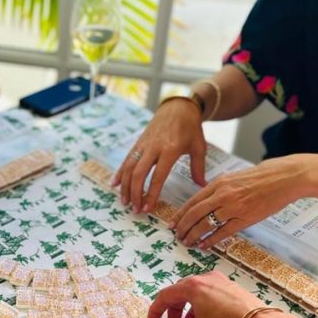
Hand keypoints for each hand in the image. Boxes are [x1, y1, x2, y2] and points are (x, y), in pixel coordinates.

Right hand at [112, 98, 206, 213]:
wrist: (178, 107)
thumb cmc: (191, 128)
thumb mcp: (199, 147)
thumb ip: (198, 168)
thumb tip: (203, 186)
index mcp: (170, 150)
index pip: (157, 177)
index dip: (151, 194)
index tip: (148, 208)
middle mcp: (153, 147)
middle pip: (138, 174)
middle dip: (135, 194)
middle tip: (135, 210)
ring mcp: (143, 145)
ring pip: (129, 168)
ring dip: (125, 187)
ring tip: (125, 202)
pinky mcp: (138, 143)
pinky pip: (126, 160)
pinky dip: (119, 173)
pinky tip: (115, 185)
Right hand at [147, 271, 263, 317]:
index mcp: (192, 286)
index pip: (166, 295)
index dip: (156, 309)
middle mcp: (204, 278)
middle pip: (180, 292)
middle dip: (173, 310)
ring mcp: (219, 281)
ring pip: (196, 293)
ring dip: (188, 309)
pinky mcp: (231, 287)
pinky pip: (209, 294)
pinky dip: (201, 306)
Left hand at [171, 155, 316, 248]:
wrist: (285, 178)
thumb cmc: (262, 177)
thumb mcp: (235, 177)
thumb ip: (219, 189)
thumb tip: (205, 202)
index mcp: (219, 183)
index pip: (193, 201)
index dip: (180, 214)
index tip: (172, 224)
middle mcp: (223, 195)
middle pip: (195, 214)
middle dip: (183, 227)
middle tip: (177, 236)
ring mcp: (234, 207)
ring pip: (206, 224)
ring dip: (194, 235)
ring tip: (187, 243)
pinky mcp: (245, 218)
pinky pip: (223, 232)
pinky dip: (211, 240)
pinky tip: (204, 245)